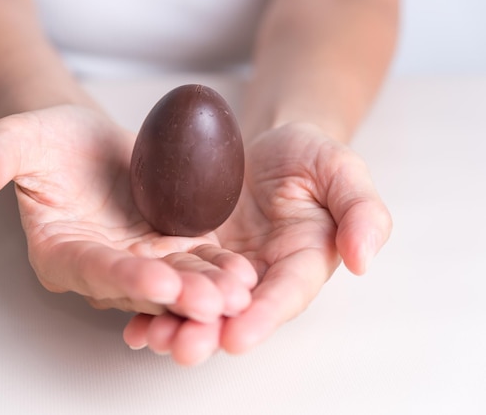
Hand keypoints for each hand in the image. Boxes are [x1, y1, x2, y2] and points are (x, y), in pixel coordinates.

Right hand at [0, 105, 256, 320]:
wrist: (83, 138)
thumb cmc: (47, 140)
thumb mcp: (15, 140)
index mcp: (62, 254)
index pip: (93, 270)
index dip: (124, 275)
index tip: (158, 279)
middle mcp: (104, 267)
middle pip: (141, 286)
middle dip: (177, 296)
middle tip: (213, 301)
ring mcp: (140, 259)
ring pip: (175, 282)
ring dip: (206, 291)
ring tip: (238, 292)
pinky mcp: (171, 246)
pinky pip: (197, 262)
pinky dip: (219, 270)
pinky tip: (245, 274)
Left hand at [123, 122, 392, 364]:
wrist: (267, 145)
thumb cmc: (308, 156)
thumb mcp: (341, 171)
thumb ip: (361, 212)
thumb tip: (363, 260)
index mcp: (301, 262)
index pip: (285, 295)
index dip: (263, 317)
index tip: (238, 337)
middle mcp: (260, 275)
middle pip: (236, 312)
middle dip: (210, 332)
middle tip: (183, 348)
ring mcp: (222, 268)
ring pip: (200, 303)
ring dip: (175, 324)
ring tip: (150, 339)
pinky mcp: (192, 255)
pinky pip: (173, 281)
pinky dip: (152, 300)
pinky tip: (130, 318)